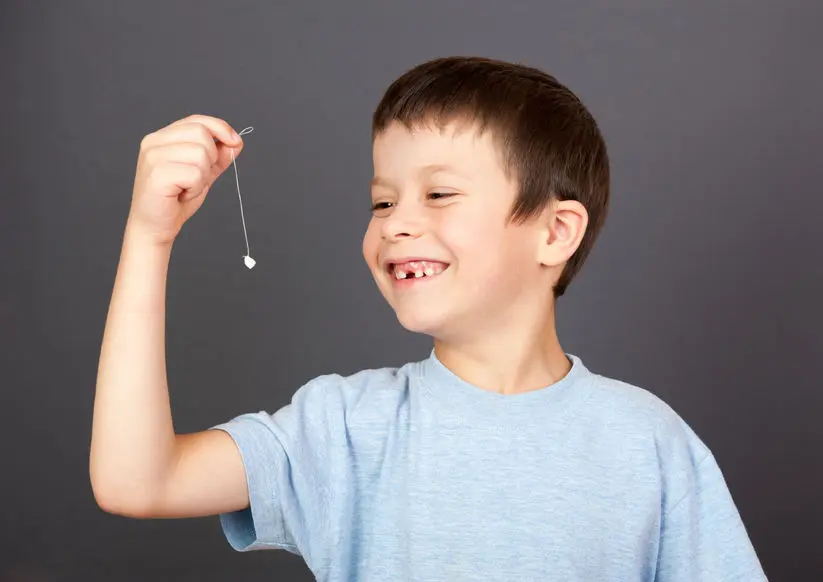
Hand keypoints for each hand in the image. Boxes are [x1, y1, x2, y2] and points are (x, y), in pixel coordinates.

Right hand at [126, 114, 243, 245]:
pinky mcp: (157, 174)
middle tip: (197, 178)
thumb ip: (218, 157)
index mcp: (162, 137)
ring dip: (202, 177)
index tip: (235, 142)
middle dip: (211, 159)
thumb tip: (236, 142)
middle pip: (201, 134)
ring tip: (187, 188)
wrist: (155, 227)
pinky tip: (182, 195)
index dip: (220, 128)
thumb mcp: (203, 173)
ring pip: (200, 154)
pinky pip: (194, 174)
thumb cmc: (175, 200)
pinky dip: (195, 188)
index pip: (197, 120)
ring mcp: (153, 157)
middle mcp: (154, 142)